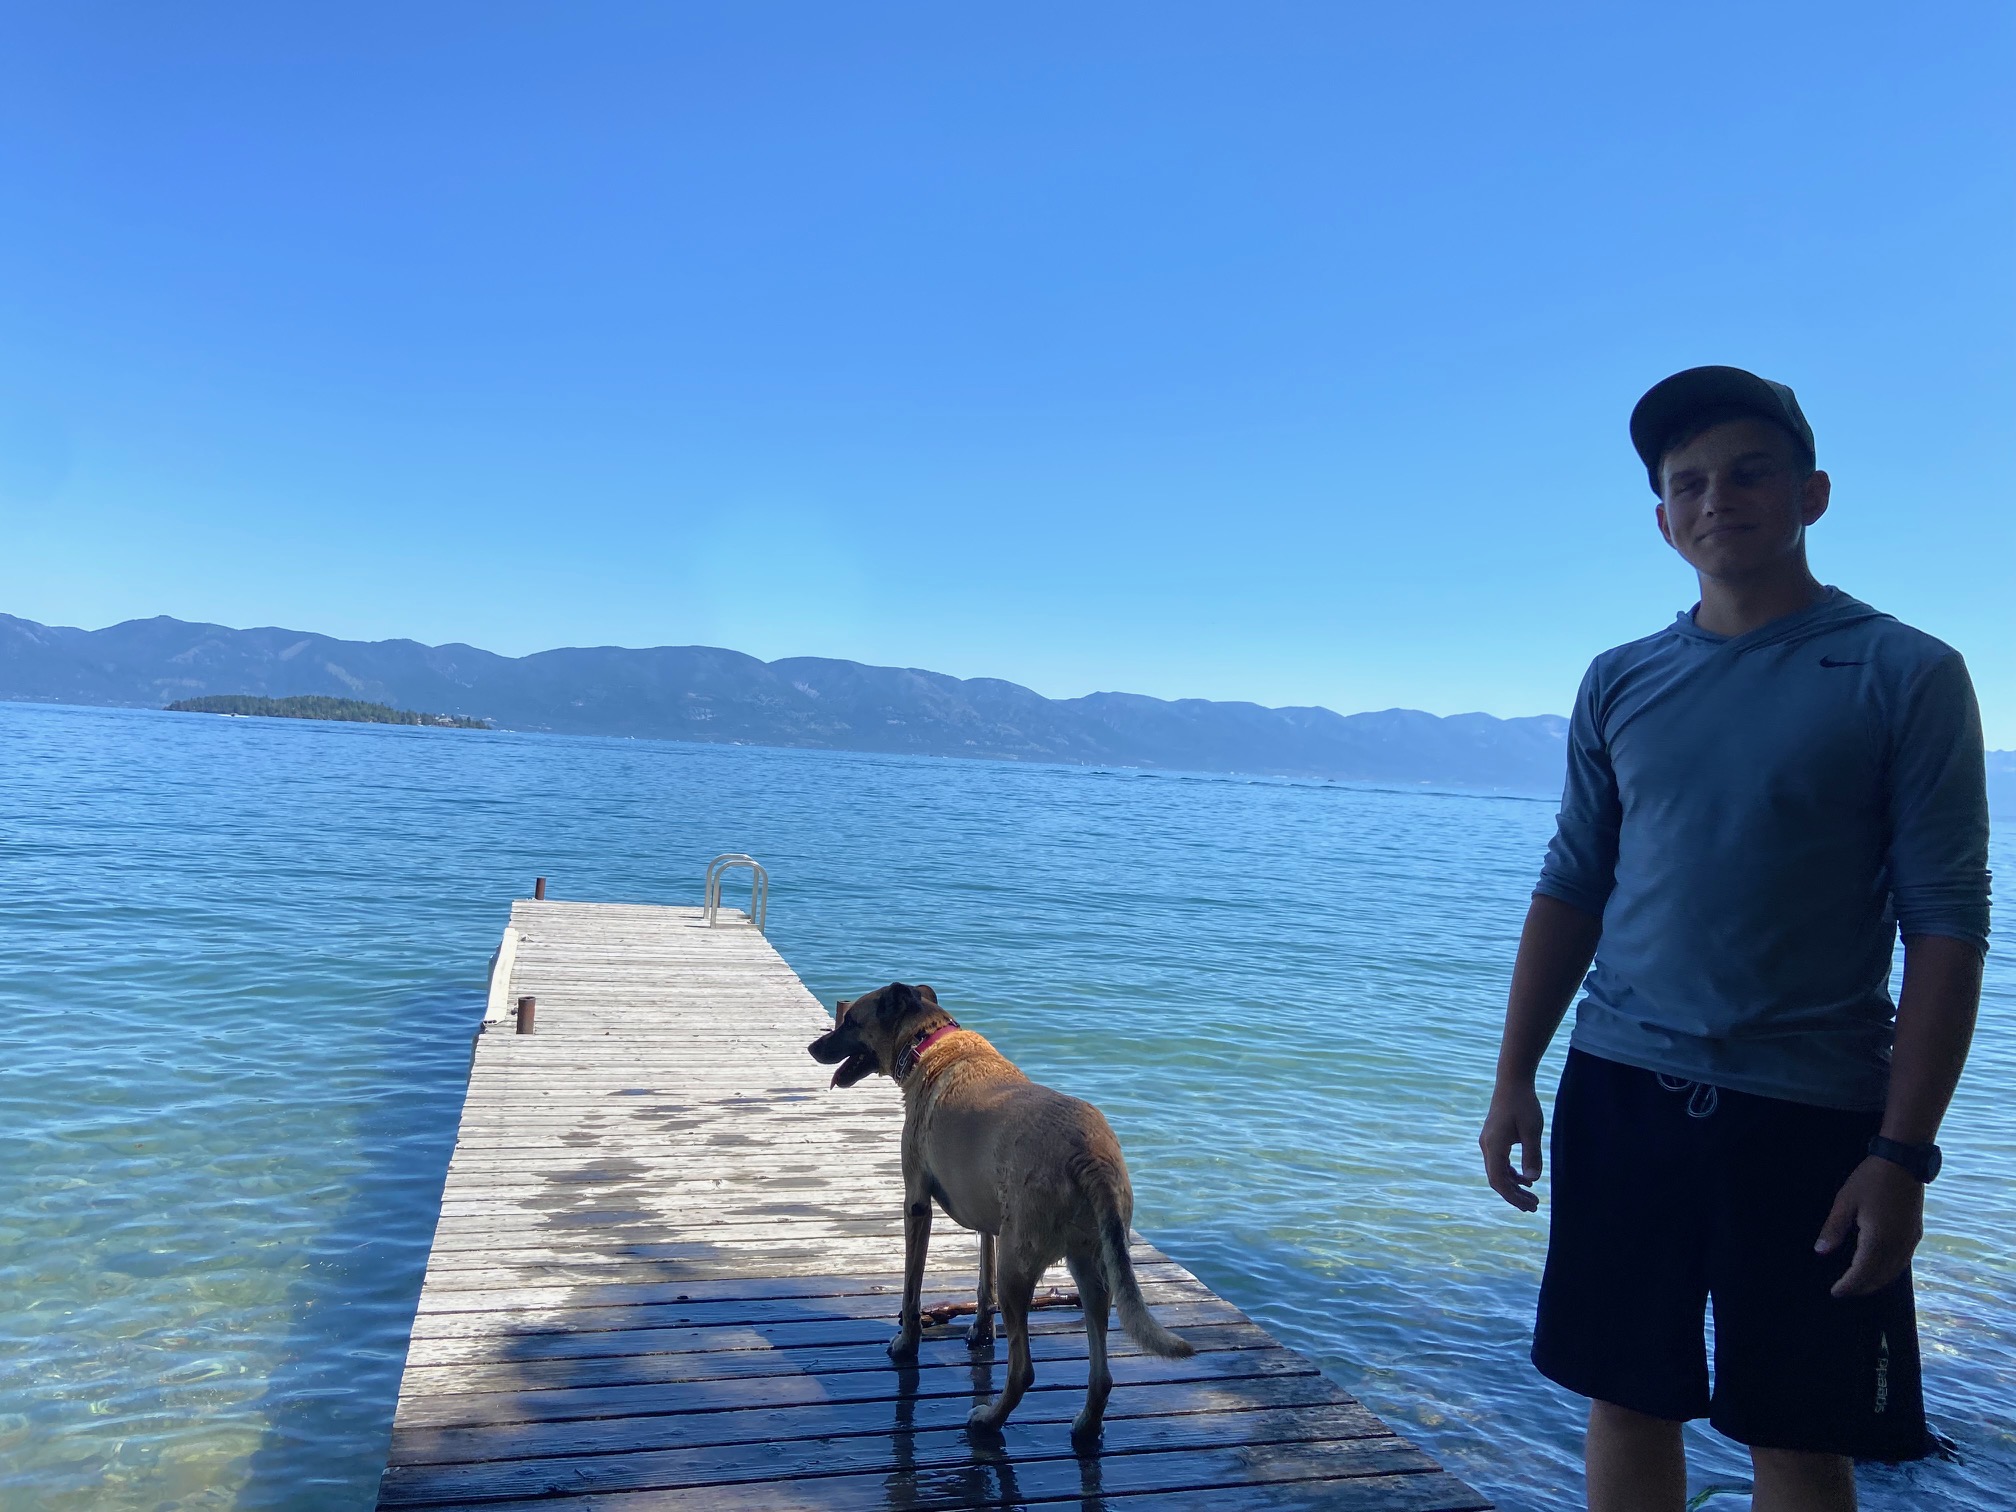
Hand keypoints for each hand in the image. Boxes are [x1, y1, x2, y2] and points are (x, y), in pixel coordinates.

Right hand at [1480, 1080, 1544, 1211]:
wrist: (1512, 1082)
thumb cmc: (1524, 1104)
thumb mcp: (1532, 1130)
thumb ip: (1532, 1155)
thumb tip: (1532, 1180)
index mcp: (1494, 1146)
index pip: (1499, 1181)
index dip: (1513, 1197)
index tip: (1530, 1206)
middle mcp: (1487, 1147)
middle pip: (1497, 1180)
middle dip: (1514, 1196)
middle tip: (1534, 1207)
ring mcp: (1489, 1143)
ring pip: (1498, 1172)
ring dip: (1514, 1186)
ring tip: (1532, 1197)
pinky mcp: (1494, 1139)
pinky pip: (1499, 1163)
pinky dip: (1511, 1174)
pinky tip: (1525, 1179)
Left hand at [1815, 1155, 1924, 1297]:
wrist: (1903, 1163)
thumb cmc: (1870, 1180)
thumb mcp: (1845, 1202)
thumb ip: (1833, 1229)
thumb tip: (1821, 1252)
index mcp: (1878, 1240)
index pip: (1862, 1273)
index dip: (1848, 1285)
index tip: (1835, 1292)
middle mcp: (1898, 1246)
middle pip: (1880, 1277)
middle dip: (1862, 1288)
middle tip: (1844, 1291)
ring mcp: (1910, 1241)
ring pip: (1894, 1272)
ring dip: (1876, 1282)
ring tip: (1859, 1284)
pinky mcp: (1916, 1234)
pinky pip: (1903, 1262)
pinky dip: (1889, 1272)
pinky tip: (1879, 1269)